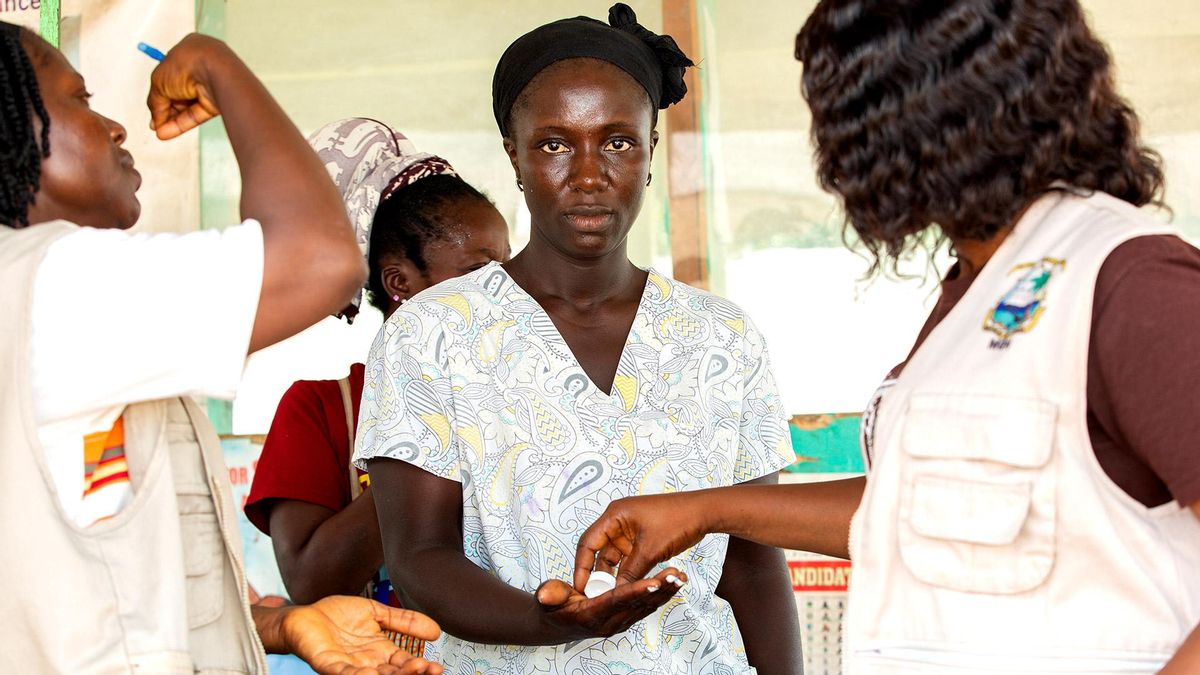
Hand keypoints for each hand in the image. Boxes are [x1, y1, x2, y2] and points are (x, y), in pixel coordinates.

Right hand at [146, 34, 235, 139]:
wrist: (218, 73)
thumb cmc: (192, 64)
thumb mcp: (159, 80)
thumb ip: (154, 99)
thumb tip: (156, 118)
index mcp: (188, 49)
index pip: (170, 73)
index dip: (159, 90)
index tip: (153, 104)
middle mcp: (201, 65)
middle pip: (179, 92)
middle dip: (166, 108)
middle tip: (155, 122)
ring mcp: (211, 83)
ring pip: (188, 105)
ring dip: (172, 119)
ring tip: (159, 130)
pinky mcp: (217, 100)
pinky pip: (197, 113)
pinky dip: (182, 123)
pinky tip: (167, 132)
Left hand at [279, 596, 443, 674]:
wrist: (304, 615)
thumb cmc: (336, 616)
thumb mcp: (377, 612)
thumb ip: (404, 621)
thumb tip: (435, 631)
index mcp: (380, 651)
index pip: (404, 663)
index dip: (420, 666)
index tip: (436, 667)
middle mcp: (367, 663)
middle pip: (394, 674)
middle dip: (412, 673)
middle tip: (428, 669)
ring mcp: (348, 666)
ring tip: (412, 670)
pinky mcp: (328, 664)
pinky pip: (344, 673)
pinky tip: (371, 674)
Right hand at [535, 566, 687, 640]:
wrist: (557, 626)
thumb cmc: (553, 608)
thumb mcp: (549, 599)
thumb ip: (551, 595)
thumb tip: (544, 596)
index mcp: (592, 614)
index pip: (616, 600)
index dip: (635, 591)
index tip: (654, 582)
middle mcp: (609, 622)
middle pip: (638, 603)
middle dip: (659, 588)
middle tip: (677, 575)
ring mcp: (619, 622)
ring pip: (646, 606)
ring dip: (664, 591)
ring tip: (680, 575)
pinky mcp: (625, 619)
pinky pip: (645, 606)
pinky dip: (660, 594)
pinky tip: (673, 582)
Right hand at [574, 493, 709, 590]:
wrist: (704, 513)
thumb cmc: (678, 520)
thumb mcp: (651, 550)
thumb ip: (631, 572)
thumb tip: (617, 593)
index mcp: (614, 516)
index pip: (588, 542)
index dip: (582, 565)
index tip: (580, 586)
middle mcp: (618, 522)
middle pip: (599, 551)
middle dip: (597, 573)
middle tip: (594, 596)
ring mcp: (629, 530)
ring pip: (614, 557)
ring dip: (613, 575)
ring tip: (610, 596)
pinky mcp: (640, 538)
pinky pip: (627, 558)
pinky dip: (627, 572)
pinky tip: (626, 588)